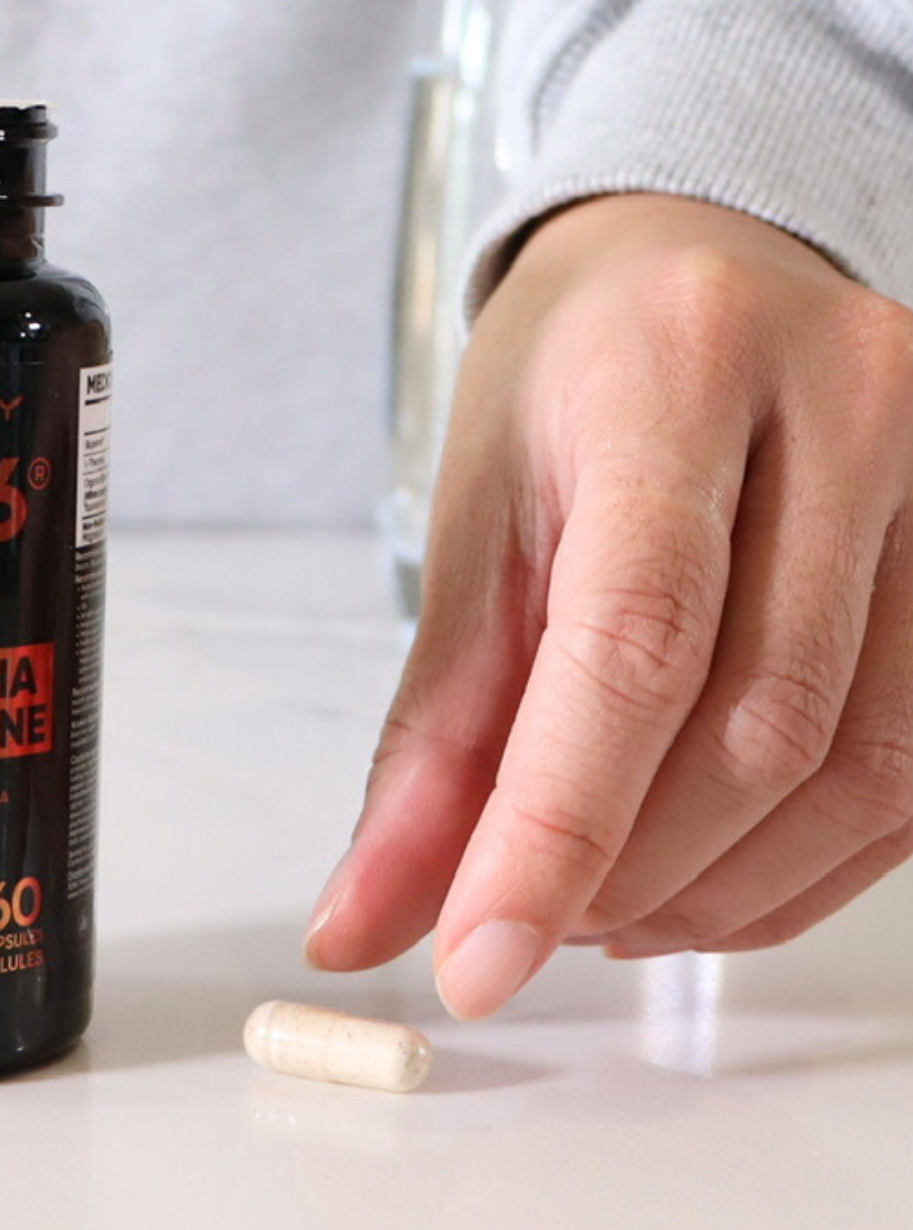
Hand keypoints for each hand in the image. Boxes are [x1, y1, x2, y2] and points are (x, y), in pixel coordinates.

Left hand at [307, 193, 912, 1016]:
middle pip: (760, 722)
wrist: (698, 268)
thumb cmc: (575, 379)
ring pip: (867, 766)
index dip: (553, 830)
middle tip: (524, 920)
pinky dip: (808, 865)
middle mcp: (848, 404)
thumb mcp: (477, 518)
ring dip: (723, 892)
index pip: (633, 641)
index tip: (473, 961)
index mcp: (676, 372)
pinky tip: (711, 877)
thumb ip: (434, 729)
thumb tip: (367, 919)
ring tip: (608, 909)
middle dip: (630, 871)